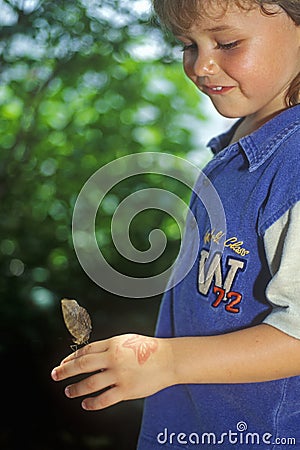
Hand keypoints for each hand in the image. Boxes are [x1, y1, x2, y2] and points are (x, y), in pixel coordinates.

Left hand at [51, 334, 174, 410]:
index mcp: (113, 344)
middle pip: (82, 364)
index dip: (71, 357)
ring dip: (76, 388)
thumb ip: (109, 347)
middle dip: (65, 370)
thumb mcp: (126, 340)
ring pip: (90, 383)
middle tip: (55, 374)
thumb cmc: (149, 349)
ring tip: (68, 391)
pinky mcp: (126, 390)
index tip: (63, 362)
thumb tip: (90, 356)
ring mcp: (119, 375)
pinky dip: (92, 403)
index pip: (86, 350)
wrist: (169, 359)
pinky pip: (104, 399)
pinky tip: (86, 404)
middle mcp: (113, 358)